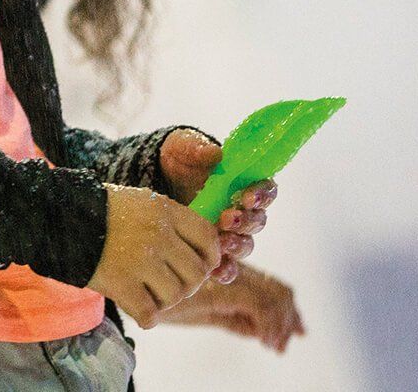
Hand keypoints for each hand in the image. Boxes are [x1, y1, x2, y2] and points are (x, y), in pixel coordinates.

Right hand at [85, 183, 221, 328]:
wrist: (56, 216)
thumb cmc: (99, 211)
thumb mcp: (140, 203)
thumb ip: (169, 223)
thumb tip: (201, 255)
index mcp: (166, 210)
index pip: (208, 239)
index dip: (209, 258)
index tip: (197, 266)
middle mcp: (159, 234)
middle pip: (196, 273)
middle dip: (187, 285)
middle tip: (169, 286)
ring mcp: (141, 260)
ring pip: (176, 295)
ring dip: (166, 301)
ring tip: (150, 295)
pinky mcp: (121, 283)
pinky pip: (150, 313)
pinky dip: (148, 317)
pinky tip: (140, 311)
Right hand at [152, 261, 305, 352]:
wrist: (126, 281)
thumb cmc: (153, 292)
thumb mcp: (197, 307)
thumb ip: (228, 316)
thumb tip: (258, 332)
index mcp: (225, 267)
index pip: (268, 283)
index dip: (286, 307)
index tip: (294, 330)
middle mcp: (229, 267)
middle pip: (276, 289)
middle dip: (290, 318)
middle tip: (289, 341)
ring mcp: (226, 276)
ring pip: (273, 297)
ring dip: (281, 325)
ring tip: (277, 346)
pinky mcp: (219, 289)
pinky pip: (258, 306)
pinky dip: (268, 326)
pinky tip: (265, 341)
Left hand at [159, 129, 276, 283]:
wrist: (152, 179)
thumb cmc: (177, 159)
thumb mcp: (181, 147)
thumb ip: (196, 147)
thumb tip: (215, 154)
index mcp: (243, 183)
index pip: (266, 191)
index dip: (262, 194)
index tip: (247, 196)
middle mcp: (241, 210)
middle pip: (257, 221)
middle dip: (246, 221)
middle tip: (228, 218)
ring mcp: (227, 232)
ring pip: (245, 245)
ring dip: (238, 245)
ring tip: (223, 243)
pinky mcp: (211, 250)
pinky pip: (227, 267)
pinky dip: (225, 271)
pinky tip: (215, 271)